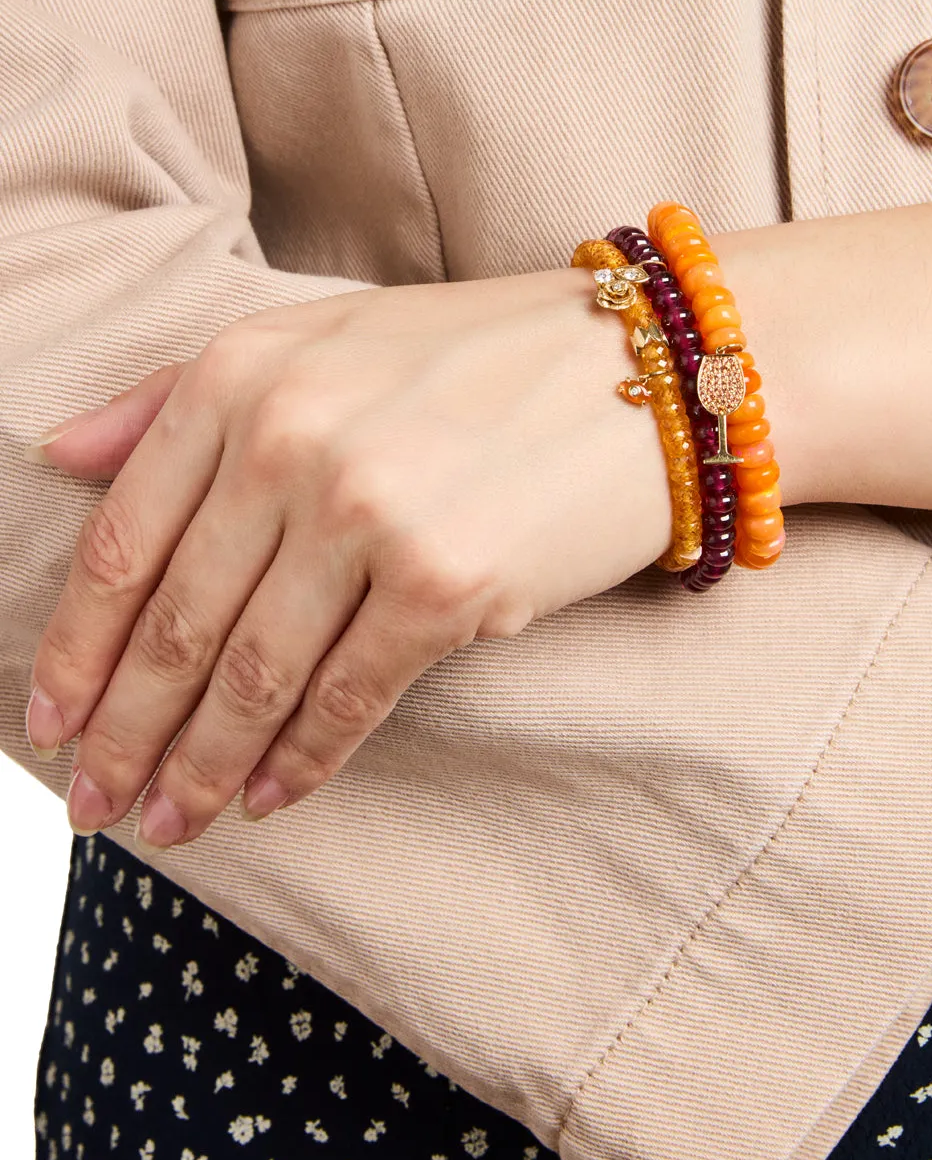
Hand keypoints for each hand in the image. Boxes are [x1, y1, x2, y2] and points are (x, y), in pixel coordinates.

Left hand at [24, 268, 671, 848]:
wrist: (644, 369)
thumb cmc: (479, 354)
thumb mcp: (317, 336)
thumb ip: (177, 394)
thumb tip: (59, 455)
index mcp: (243, 374)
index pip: (123, 540)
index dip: (75, 651)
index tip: (50, 724)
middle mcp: (292, 438)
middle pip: (176, 623)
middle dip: (126, 733)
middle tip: (96, 806)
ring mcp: (368, 513)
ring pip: (252, 676)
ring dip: (199, 766)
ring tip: (170, 822)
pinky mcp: (444, 584)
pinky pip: (346, 699)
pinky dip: (299, 761)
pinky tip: (268, 796)